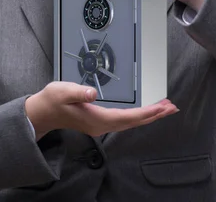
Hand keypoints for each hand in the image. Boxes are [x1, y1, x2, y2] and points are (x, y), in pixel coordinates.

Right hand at [25, 81, 178, 140]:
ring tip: (165, 108)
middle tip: (172, 107)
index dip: (145, 112)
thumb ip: (78, 91)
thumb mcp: (63, 91)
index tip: (160, 107)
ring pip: (131, 122)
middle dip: (154, 115)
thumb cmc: (53, 100)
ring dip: (149, 116)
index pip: (127, 117)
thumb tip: (92, 93)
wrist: (44, 112)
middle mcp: (102, 125)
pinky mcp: (101, 121)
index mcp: (96, 119)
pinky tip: (146, 111)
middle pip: (134, 122)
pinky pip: (126, 120)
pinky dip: (140, 115)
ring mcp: (102, 125)